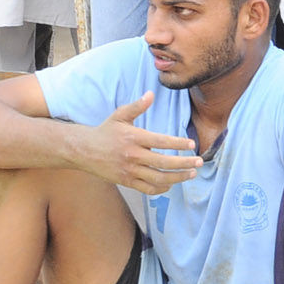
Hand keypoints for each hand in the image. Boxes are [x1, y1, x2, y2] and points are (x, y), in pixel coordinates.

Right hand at [82, 92, 202, 194]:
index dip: (178, 143)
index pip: (160, 141)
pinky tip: (172, 183)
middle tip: (199, 162)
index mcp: (133, 138)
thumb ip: (137, 106)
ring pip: (158, 178)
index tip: (192, 144)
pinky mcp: (127, 182)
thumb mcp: (120, 115)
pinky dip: (162, 188)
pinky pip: (148, 189)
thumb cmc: (105, 131)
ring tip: (192, 174)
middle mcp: (132, 155)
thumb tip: (151, 93)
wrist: (84, 151)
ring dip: (178, 177)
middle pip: (163, 162)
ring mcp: (129, 171)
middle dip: (184, 163)